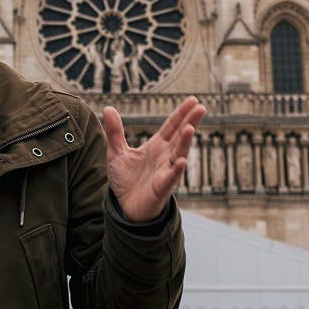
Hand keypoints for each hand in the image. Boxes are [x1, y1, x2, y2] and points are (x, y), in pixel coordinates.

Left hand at [102, 95, 206, 222]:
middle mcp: (165, 157)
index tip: (193, 100)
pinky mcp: (161, 188)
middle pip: (180, 136)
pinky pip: (170, 178)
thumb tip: (108, 108)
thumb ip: (115, 131)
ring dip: (185, 142)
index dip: (181, 113)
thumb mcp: (117, 152)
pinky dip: (176, 170)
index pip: (171, 126)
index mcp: (156, 146)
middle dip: (190, 122)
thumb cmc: (126, 180)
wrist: (125, 208)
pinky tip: (181, 161)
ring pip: (178, 154)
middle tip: (201, 108)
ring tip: (190, 128)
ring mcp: (165, 172)